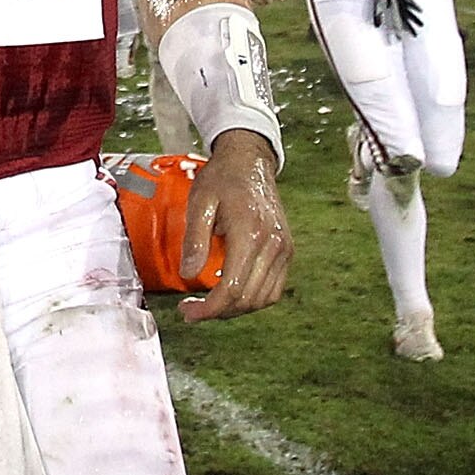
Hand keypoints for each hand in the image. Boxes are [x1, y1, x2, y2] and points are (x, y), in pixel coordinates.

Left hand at [177, 132, 289, 321]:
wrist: (250, 162)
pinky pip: (274, 288)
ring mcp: (283, 249)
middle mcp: (272, 245)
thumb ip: (195, 239)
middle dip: (218, 313)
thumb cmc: (222, 178)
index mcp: (250, 234)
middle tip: (192, 312)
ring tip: (209, 305)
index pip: (232, 288)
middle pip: (248, 299)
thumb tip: (188, 274)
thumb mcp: (199, 202)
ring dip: (236, 309)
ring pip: (264, 299)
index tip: (188, 313)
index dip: (209, 309)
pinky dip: (253, 299)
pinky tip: (230, 294)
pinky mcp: (286, 251)